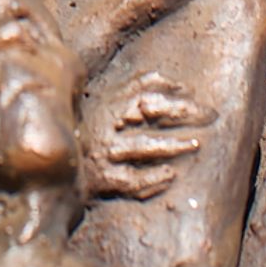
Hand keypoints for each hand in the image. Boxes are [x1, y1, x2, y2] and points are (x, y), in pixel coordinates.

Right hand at [83, 74, 210, 200]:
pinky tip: (171, 175)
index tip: (194, 94)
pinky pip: (133, 180)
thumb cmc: (88, 130)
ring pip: (143, 145)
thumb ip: (137, 88)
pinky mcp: (104, 180)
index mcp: (108, 101)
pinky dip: (153, 178)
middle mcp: (107, 123)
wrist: (55, 166)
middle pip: (147, 110)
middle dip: (181, 111)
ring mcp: (106, 152)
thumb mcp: (105, 101)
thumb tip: (182, 85)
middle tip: (210, 115)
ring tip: (196, 144)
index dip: (171, 89)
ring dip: (171, 144)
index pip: (143, 87)